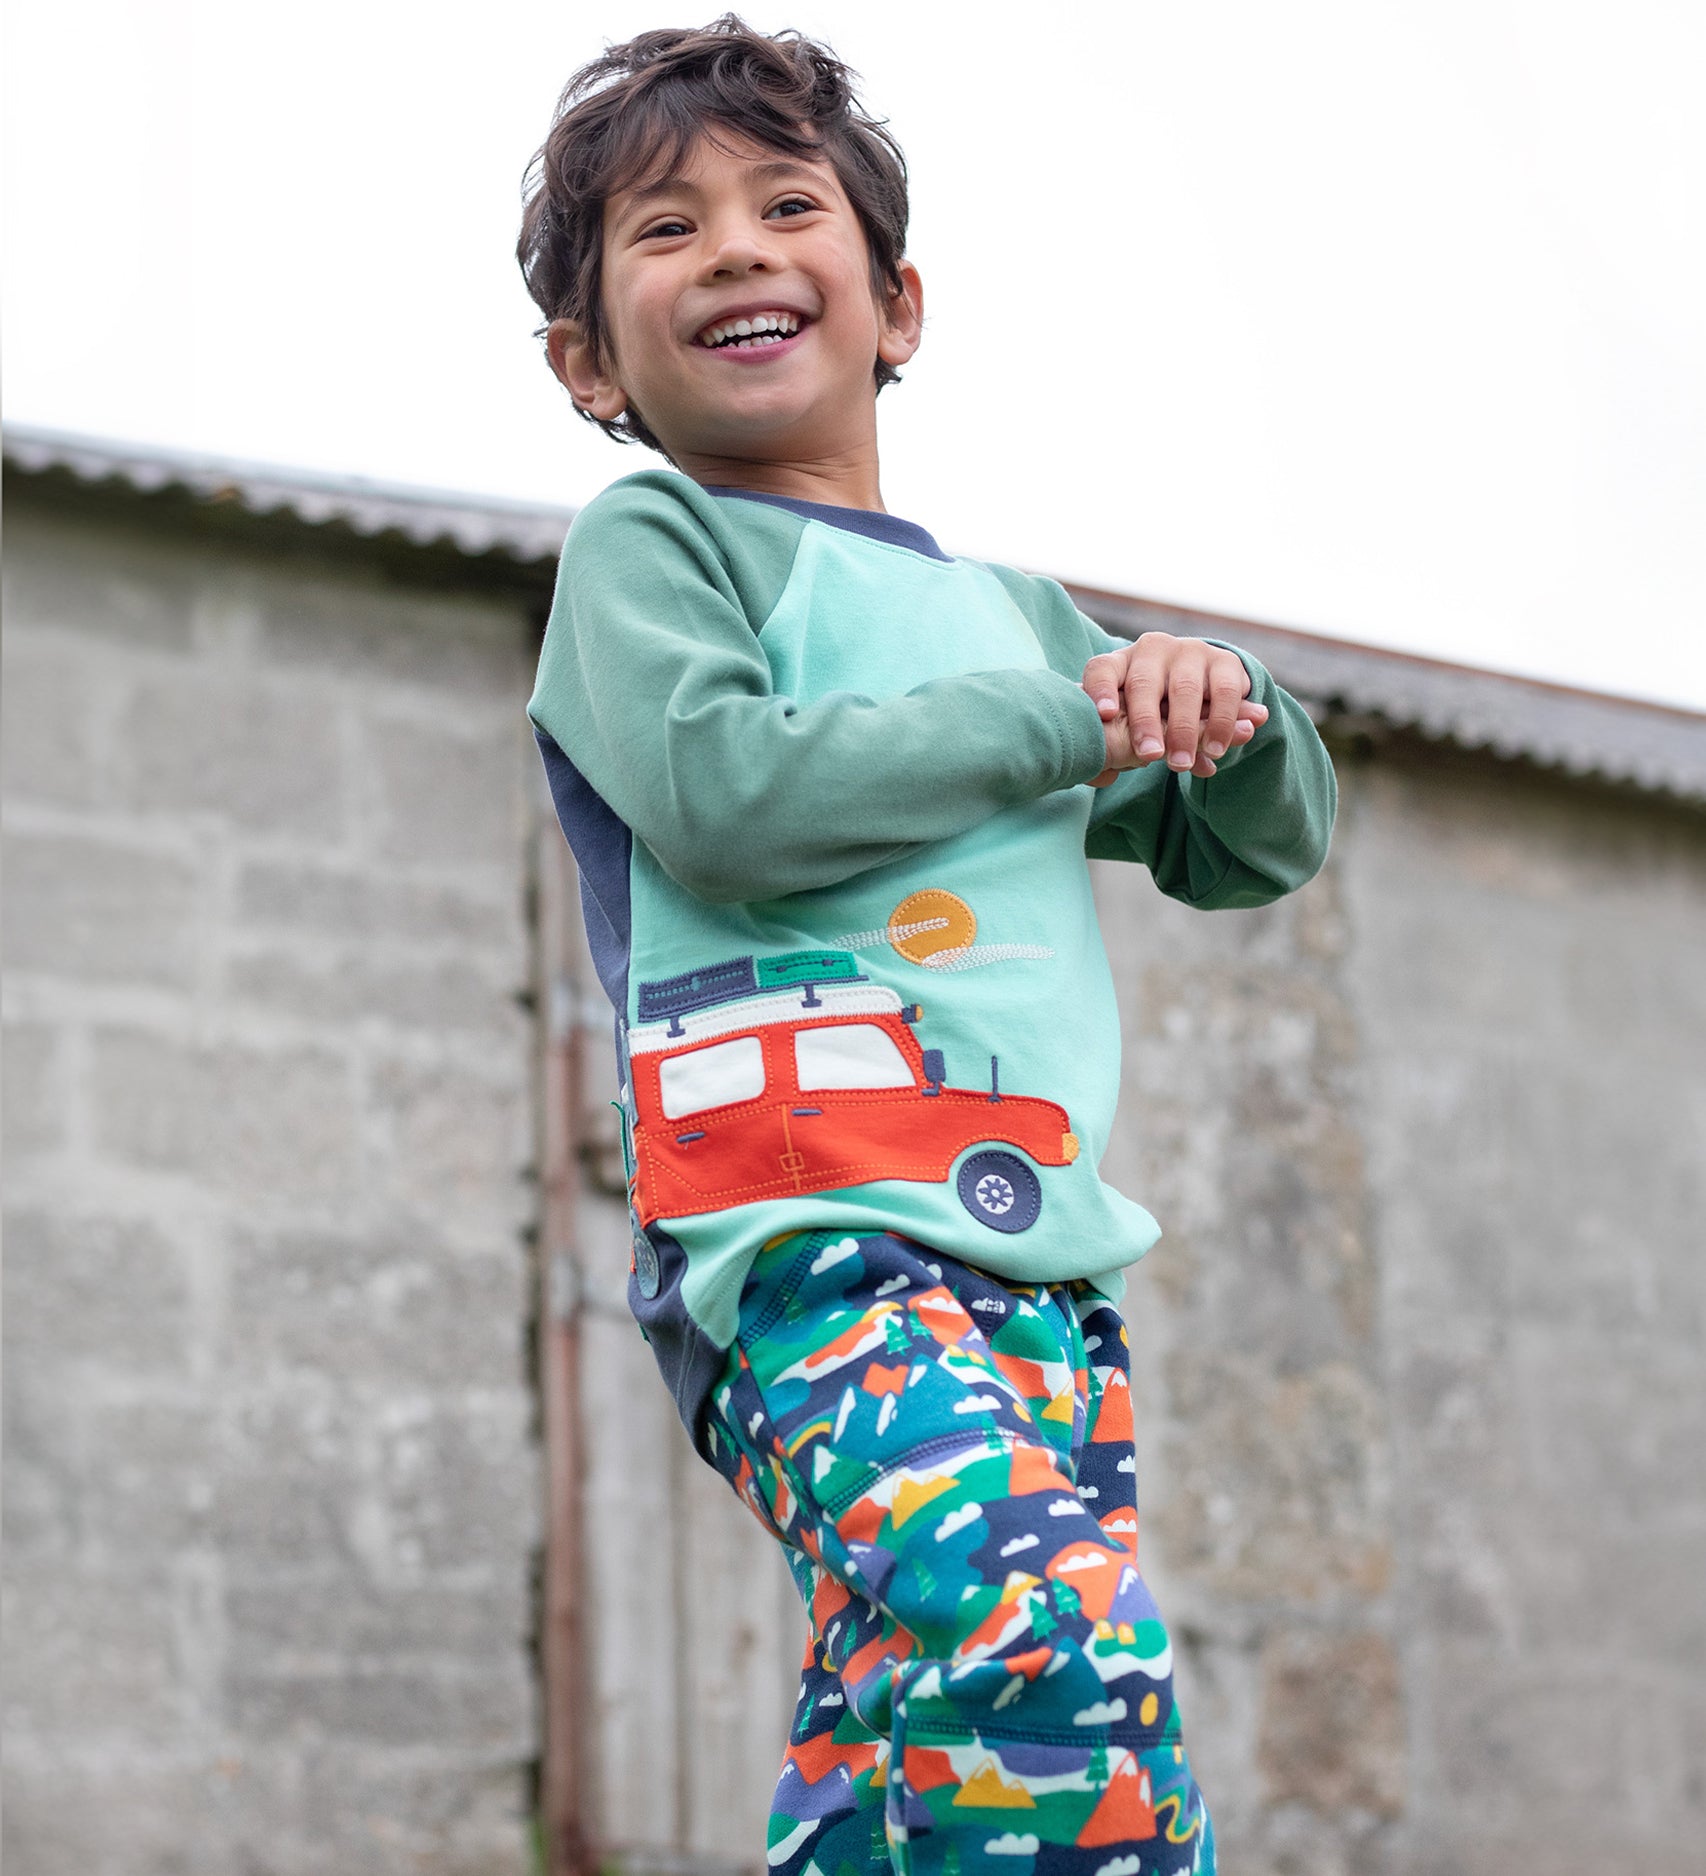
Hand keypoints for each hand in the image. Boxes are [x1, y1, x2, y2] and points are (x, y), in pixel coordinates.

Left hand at [1081, 634, 1268, 785]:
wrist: (1206, 687)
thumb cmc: (1152, 712)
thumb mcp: (1131, 723)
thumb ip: (1121, 743)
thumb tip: (1105, 776)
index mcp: (1120, 663)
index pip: (1102, 670)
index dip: (1100, 691)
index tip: (1105, 714)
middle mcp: (1153, 650)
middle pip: (1143, 684)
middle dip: (1146, 722)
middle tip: (1150, 755)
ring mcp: (1189, 651)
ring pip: (1185, 689)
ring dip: (1185, 730)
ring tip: (1182, 763)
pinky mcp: (1225, 661)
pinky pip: (1225, 692)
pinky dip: (1221, 724)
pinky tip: (1215, 751)